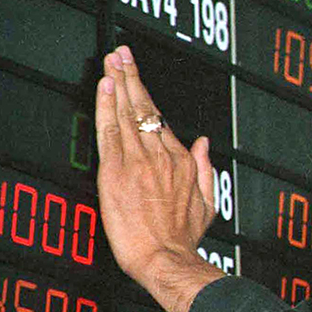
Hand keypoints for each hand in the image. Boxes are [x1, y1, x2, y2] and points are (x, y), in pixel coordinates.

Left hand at [95, 45, 223, 311]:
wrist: (164, 257)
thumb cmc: (183, 237)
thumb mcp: (207, 202)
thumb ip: (206, 168)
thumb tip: (205, 143)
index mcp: (182, 160)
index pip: (159, 120)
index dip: (145, 94)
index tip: (136, 76)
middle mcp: (159, 155)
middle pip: (142, 108)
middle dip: (130, 76)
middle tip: (121, 53)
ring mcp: (137, 162)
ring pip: (125, 114)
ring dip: (117, 83)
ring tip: (111, 61)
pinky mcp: (116, 173)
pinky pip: (109, 132)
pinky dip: (107, 106)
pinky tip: (104, 87)